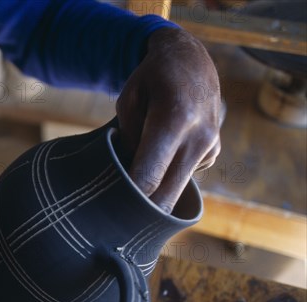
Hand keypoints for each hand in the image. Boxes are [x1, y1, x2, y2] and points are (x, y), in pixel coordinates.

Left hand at [116, 27, 221, 212]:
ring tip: (138, 167)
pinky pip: (183, 175)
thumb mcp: (128, 101)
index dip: (129, 198)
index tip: (112, 209)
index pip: (149, 176)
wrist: (191, 61)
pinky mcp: (213, 153)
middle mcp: (199, 137)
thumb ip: (129, 141)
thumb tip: (130, 175)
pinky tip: (163, 148)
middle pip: (167, 195)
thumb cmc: (151, 79)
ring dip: (155, 189)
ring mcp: (211, 147)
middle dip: (143, 210)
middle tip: (119, 216)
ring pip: (176, 189)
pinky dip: (168, 172)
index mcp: (174, 120)